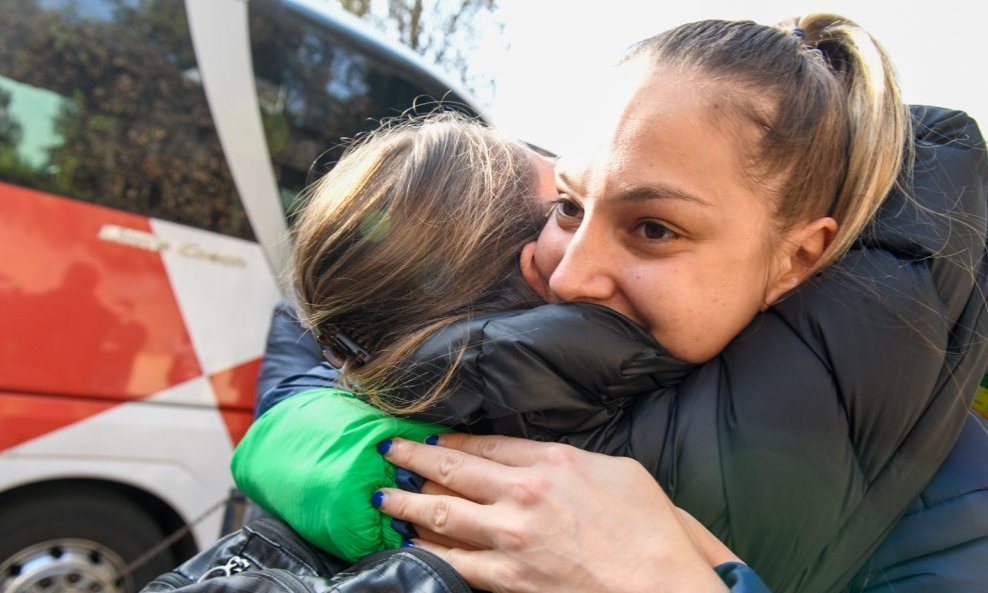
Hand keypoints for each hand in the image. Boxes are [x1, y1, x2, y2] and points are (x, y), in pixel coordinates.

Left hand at [375, 434, 729, 592]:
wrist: (660, 587)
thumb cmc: (649, 530)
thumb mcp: (617, 471)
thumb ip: (571, 460)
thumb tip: (545, 460)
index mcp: (551, 461)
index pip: (486, 444)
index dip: (452, 441)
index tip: (430, 439)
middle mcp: (522, 494)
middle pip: (453, 470)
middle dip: (413, 459)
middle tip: (387, 451)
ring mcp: (510, 538)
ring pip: (442, 514)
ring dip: (407, 503)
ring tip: (383, 496)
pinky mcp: (506, 578)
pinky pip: (453, 561)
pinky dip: (425, 550)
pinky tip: (407, 543)